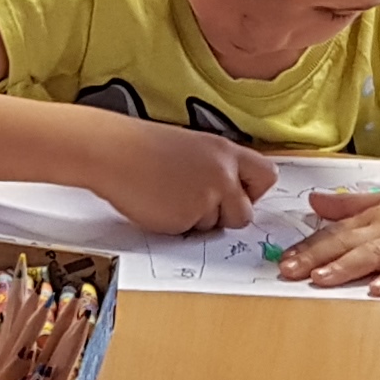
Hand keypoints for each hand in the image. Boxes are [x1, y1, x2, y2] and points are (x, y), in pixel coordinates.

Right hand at [79, 118, 276, 237]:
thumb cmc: (145, 147)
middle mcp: (222, 176)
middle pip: (245, 214)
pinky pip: (190, 232)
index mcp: (226, 152)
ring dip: (198, 220)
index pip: (266, 176)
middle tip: (200, 204)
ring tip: (170, 196)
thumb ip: (217, 167)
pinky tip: (160, 204)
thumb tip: (232, 193)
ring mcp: (205, 200)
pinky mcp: (185, 219)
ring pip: (215, 226)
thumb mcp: (193, 147)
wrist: (113, 152)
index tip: (236, 193)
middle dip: (226, 216)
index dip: (253, 191)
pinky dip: (177, 225)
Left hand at [281, 178, 379, 294]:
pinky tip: (378, 289)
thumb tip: (313, 204)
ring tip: (321, 280)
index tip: (282, 261)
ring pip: (374, 253)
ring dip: (346, 266)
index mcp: (377, 216)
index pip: (336, 232)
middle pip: (347, 242)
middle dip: (315, 258)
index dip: (308, 247)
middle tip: (286, 272)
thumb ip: (352, 205)